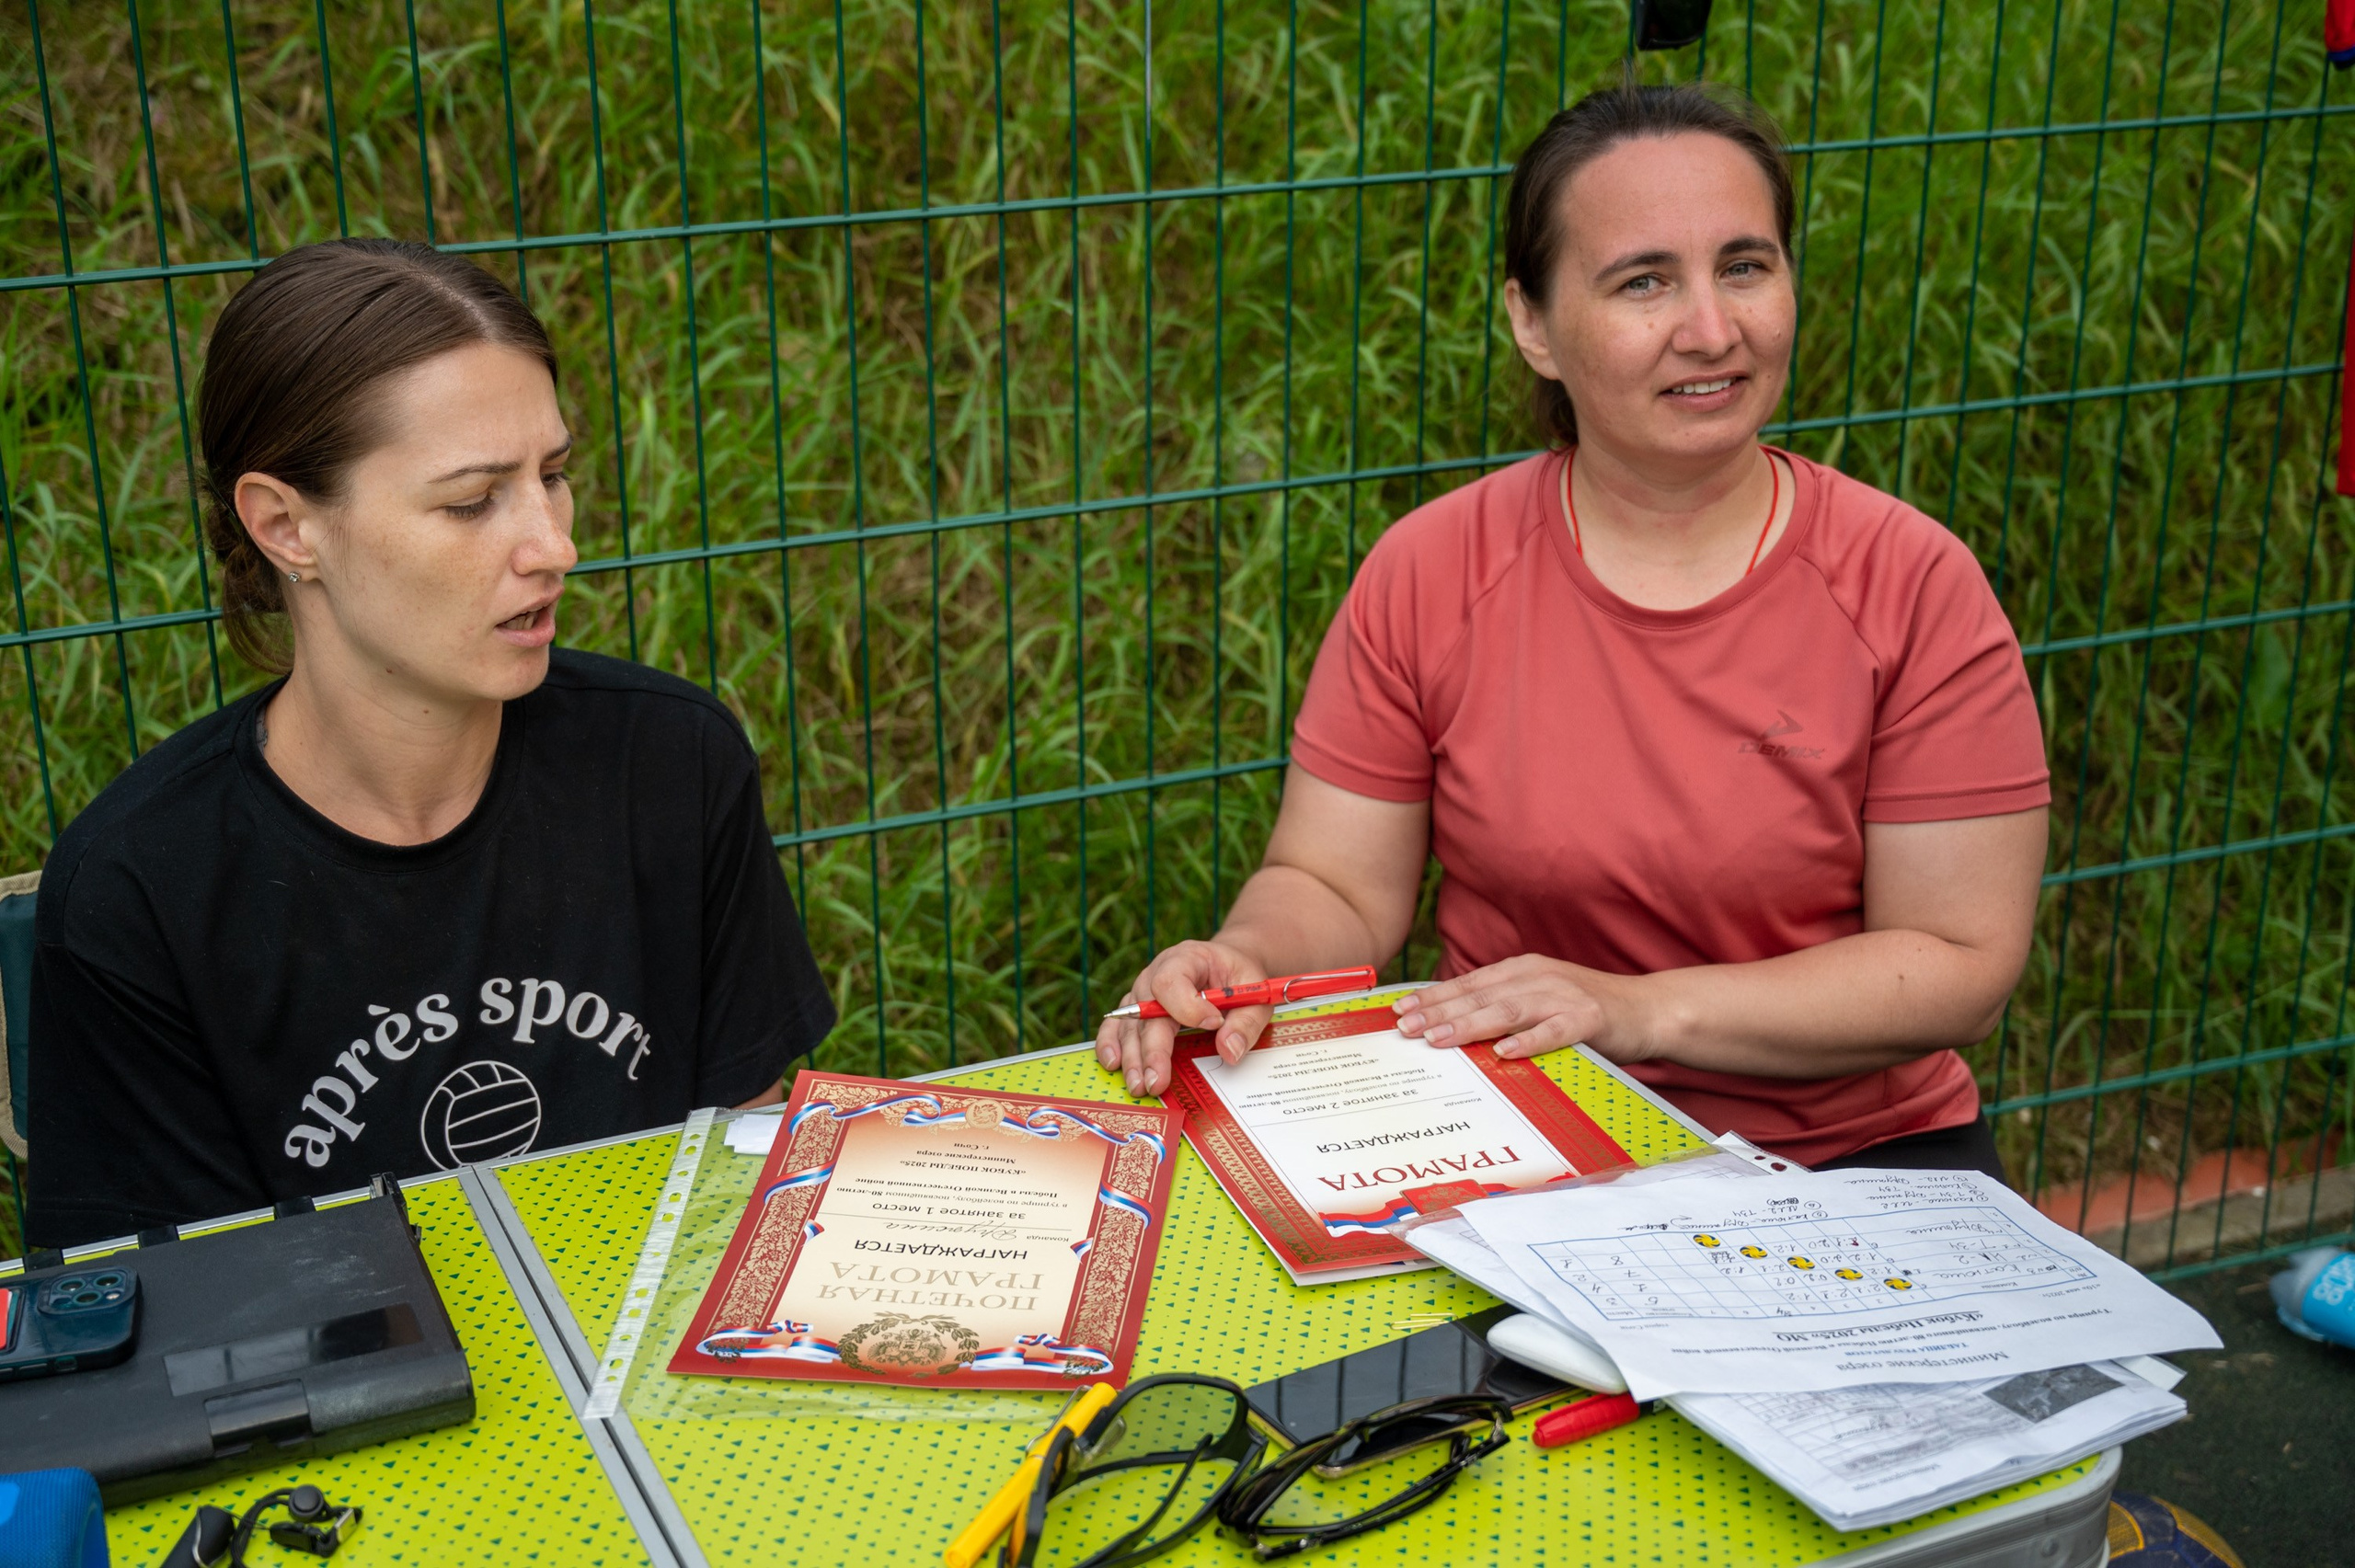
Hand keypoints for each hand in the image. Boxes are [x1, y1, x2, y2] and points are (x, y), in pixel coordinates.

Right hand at [1094, 940, 1272, 1096]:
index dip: (1188, 1006)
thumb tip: (1229, 1051)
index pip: (1172, 980)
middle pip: (1146, 1010)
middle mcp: (1156, 972)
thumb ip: (1246, 1022)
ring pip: (1130, 1023)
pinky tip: (1113, 1064)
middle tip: (1157, 1082)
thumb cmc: (1238, 977)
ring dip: (1132, 1056)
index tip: (1213, 1024)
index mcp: (1186, 958)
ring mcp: (1143, 992)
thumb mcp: (1255, 992)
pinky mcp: (1137, 1009)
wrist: (1226, 965)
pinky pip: (1117, 1026)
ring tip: (1139, 1085)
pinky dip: (1111, 1044)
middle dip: (1152, 1049)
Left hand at [1391, 954, 1644, 1060]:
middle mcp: (1538, 978)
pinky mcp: (1590, 1019)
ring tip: (1438, 1038)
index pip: (1468, 984)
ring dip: (1470, 1025)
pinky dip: (1529, 1041)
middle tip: (1405, 1027)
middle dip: (1439, 1011)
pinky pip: (1555, 1031)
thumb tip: (1450, 1025)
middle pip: (1480, 996)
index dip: (1433, 997)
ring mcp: (1564, 996)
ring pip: (1509, 1011)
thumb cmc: (1585, 1012)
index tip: (1399, 1010)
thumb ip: (1502, 1008)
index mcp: (1521, 971)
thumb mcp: (1538, 1001)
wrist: (1648, 1010)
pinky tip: (1505, 1052)